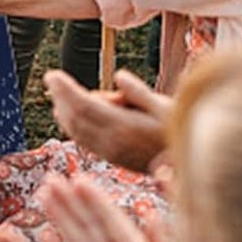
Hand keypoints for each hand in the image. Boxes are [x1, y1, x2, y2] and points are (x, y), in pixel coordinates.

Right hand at [38, 175, 204, 241]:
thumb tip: (149, 213)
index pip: (111, 218)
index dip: (94, 198)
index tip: (76, 178)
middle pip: (89, 224)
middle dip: (70, 201)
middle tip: (51, 179)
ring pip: (78, 241)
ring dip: (61, 219)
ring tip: (43, 197)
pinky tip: (44, 238)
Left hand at [44, 68, 169, 172]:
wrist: (191, 166)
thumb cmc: (181, 130)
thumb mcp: (167, 107)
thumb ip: (140, 92)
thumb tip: (119, 75)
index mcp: (124, 127)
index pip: (84, 105)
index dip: (65, 89)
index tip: (52, 74)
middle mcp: (113, 143)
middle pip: (75, 118)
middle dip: (60, 97)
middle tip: (50, 78)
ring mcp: (112, 154)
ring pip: (77, 132)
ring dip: (63, 112)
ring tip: (56, 94)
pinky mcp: (114, 159)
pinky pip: (85, 141)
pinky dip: (72, 126)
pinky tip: (68, 116)